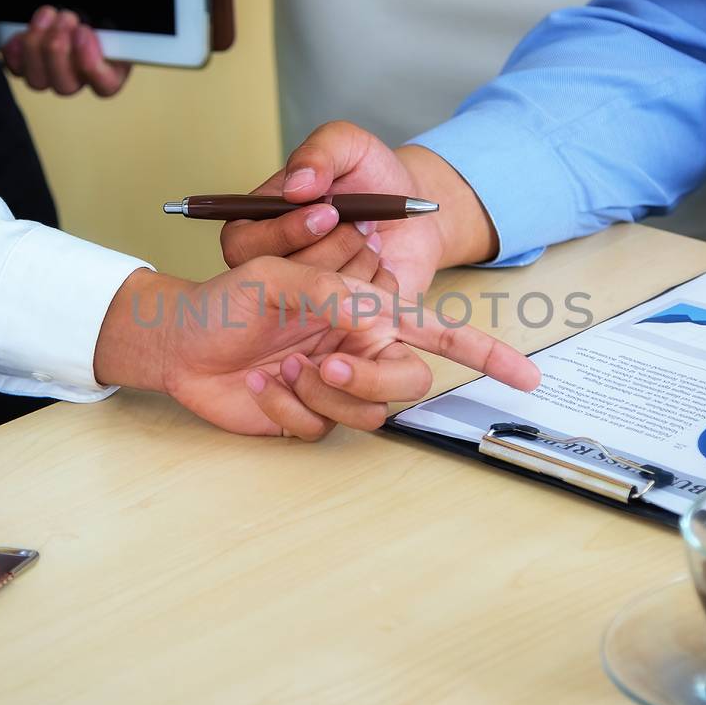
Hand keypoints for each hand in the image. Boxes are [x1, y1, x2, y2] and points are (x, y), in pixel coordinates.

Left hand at [0, 7, 130, 96]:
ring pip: (38, 81)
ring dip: (37, 47)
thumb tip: (108, 24)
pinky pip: (17, 69)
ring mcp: (52, 73)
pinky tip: (20, 33)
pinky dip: (15, 52)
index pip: (106, 85)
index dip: (92, 66)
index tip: (84, 33)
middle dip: (59, 49)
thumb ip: (116, 23)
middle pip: (66, 86)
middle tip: (64, 18)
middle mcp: (81, 76)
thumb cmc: (94, 4)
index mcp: (112, 66)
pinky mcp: (28, 63)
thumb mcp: (112, 9)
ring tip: (46, 15)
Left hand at [92, 256, 538, 439]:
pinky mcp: (305, 419)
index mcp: (366, 311)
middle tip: (329, 360)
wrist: (177, 339)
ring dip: (325, 391)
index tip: (528, 378)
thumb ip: (333, 292)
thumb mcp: (278, 275)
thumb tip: (378, 319)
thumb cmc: (225, 300)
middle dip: (373, 375)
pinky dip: (286, 409)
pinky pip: (319, 429)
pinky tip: (261, 387)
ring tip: (284, 368)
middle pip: (409, 380)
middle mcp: (359, 350)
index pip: (440, 333)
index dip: (488, 354)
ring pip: (369, 411)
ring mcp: (334, 387)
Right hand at [219, 121, 499, 302]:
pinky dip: (378, 290)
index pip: (246, 243)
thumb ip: (320, 153)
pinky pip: (354, 317)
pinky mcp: (340, 323)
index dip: (287, 231)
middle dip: (330, 249)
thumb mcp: (347, 145)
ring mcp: (304, 301)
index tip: (330, 213)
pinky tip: (387, 266)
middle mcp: (270, 268)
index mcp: (257, 225)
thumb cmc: (372, 176)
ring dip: (356, 266)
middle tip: (364, 225)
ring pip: (317, 300)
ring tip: (375, 240)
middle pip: (276, 279)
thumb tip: (296, 186)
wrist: (415, 211)